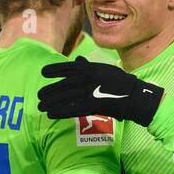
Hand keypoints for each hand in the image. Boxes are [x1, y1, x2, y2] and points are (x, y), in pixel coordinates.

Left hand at [38, 57, 163, 125]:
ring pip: (65, 98)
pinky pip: (72, 109)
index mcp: (90, 68)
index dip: (54, 70)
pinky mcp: (92, 106)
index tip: (43, 73)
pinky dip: (60, 112)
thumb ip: (89, 66)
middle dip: (50, 91)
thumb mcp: (105, 69)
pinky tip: (50, 114)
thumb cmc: (121, 82)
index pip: (68, 68)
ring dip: (51, 102)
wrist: (135, 96)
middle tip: (39, 95)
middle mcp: (87, 79)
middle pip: (63, 85)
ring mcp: (89, 92)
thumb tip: (78, 59)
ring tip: (41, 106)